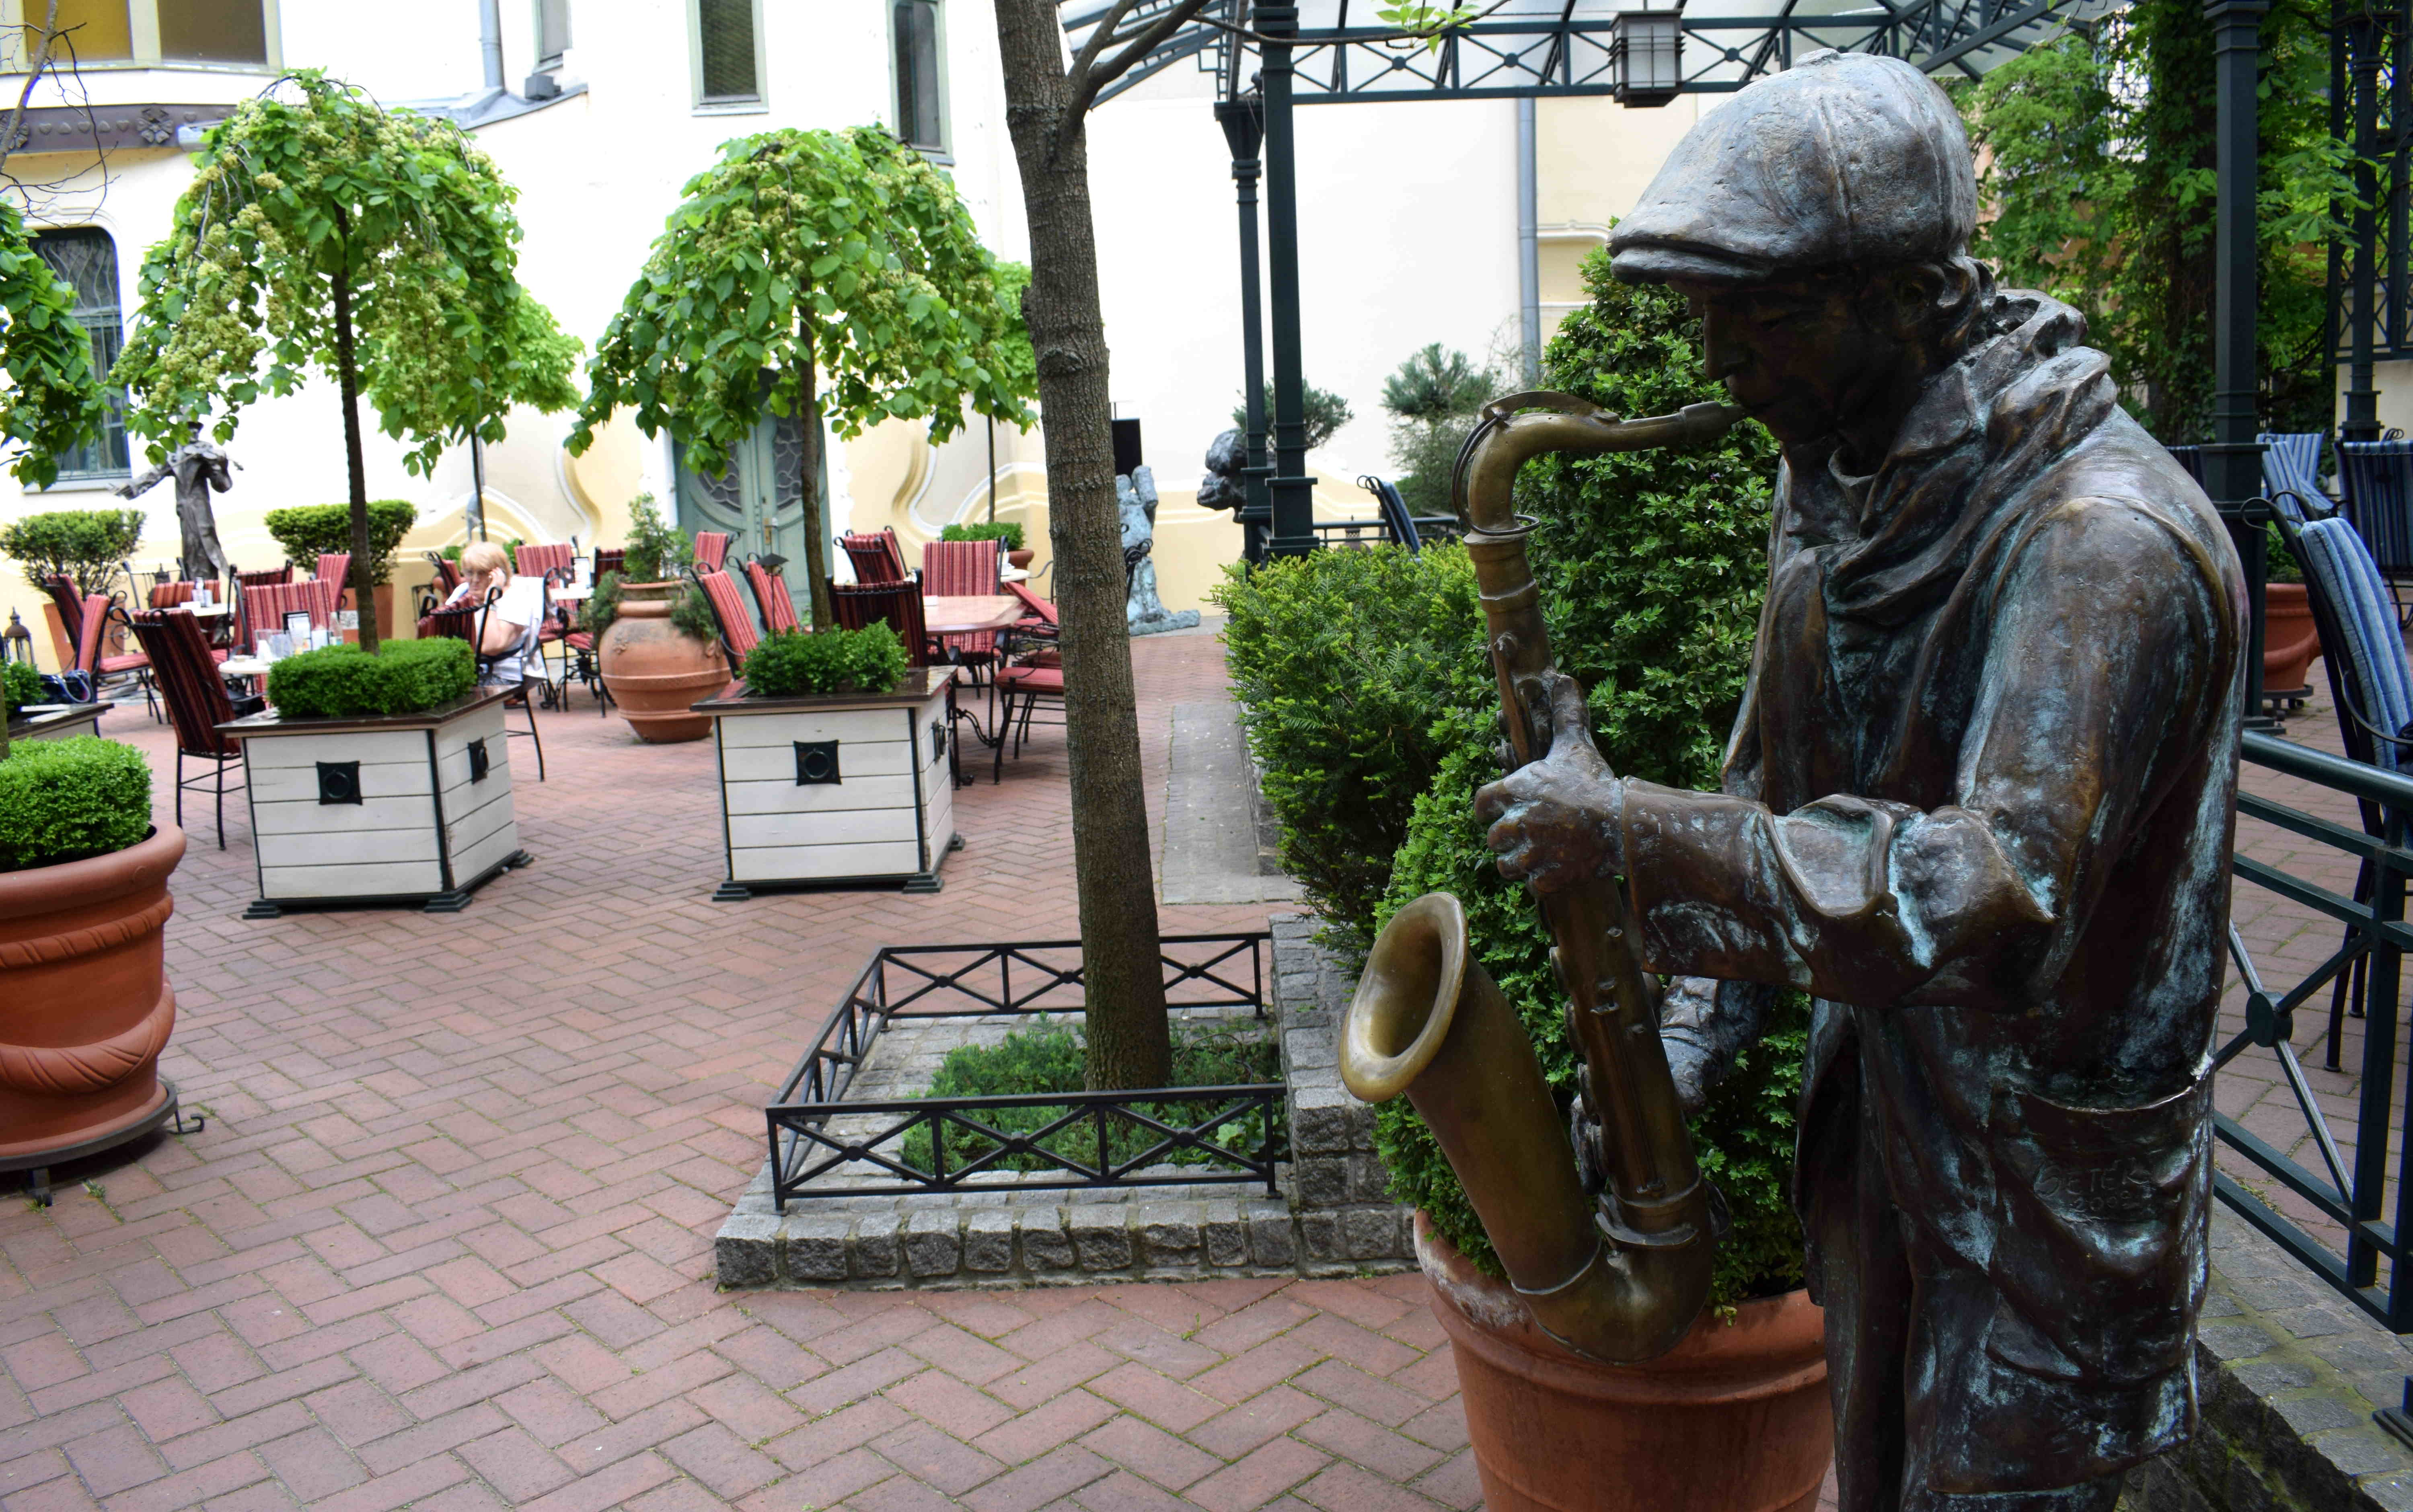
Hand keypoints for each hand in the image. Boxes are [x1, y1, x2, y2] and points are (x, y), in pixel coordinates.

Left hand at [1472, 671, 1623, 892]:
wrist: (1623, 822)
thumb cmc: (1595, 782)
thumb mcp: (1575, 744)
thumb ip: (1565, 713)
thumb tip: (1562, 676)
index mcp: (1516, 790)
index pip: (1481, 803)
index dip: (1489, 808)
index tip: (1499, 811)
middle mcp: (1517, 821)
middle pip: (1493, 838)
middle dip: (1507, 838)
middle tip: (1528, 834)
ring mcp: (1532, 852)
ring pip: (1507, 865)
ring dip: (1520, 862)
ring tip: (1538, 855)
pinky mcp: (1549, 877)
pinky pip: (1531, 886)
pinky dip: (1540, 882)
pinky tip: (1554, 870)